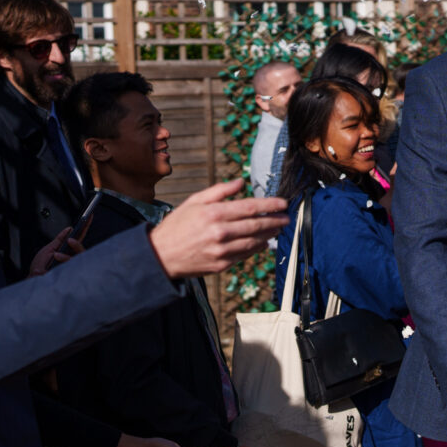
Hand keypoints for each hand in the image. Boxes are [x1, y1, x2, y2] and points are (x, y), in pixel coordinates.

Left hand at [28, 226, 85, 276]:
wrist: (33, 279)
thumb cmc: (40, 267)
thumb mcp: (48, 249)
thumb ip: (59, 239)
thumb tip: (69, 229)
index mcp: (68, 250)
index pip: (79, 237)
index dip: (85, 227)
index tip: (89, 217)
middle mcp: (71, 257)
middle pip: (82, 250)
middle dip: (78, 245)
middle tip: (71, 241)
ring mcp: (71, 266)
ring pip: (78, 259)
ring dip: (66, 256)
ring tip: (56, 255)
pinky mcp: (69, 273)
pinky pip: (71, 266)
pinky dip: (63, 262)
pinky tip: (57, 259)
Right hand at [149, 179, 286, 277]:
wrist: (160, 255)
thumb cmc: (177, 225)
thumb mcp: (194, 202)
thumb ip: (219, 191)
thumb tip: (241, 182)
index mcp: (213, 213)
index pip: (250, 207)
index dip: (270, 205)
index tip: (283, 203)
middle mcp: (220, 232)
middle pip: (256, 225)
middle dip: (275, 220)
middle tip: (286, 217)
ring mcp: (222, 250)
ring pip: (254, 241)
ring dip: (270, 234)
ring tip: (278, 228)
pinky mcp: (222, 264)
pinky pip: (246, 254)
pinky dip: (257, 247)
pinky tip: (264, 242)